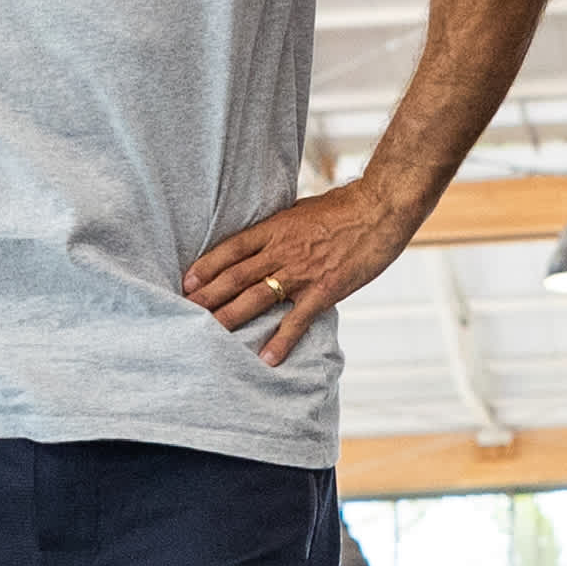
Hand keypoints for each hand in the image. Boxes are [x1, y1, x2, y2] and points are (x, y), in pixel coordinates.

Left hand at [180, 180, 412, 368]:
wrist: (381, 208)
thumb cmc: (344, 206)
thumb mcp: (302, 210)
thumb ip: (281, 228)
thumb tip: (265, 239)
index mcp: (275, 228)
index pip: (231, 249)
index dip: (206, 267)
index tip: (187, 283)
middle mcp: (282, 251)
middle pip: (235, 277)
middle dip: (208, 297)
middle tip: (185, 314)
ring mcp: (302, 272)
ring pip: (257, 298)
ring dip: (231, 318)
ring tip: (210, 335)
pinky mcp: (325, 291)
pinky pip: (297, 320)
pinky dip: (281, 340)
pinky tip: (267, 358)